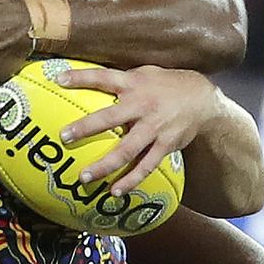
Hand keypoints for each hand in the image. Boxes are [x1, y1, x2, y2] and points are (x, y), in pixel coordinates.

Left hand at [57, 65, 215, 194]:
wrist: (204, 100)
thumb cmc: (165, 84)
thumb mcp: (144, 72)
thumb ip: (121, 78)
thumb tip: (88, 78)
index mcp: (134, 83)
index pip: (103, 77)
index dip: (81, 77)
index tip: (59, 79)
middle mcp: (142, 106)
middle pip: (110, 118)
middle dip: (86, 127)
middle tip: (64, 137)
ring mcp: (154, 128)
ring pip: (127, 150)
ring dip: (105, 165)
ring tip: (84, 177)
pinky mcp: (165, 145)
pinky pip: (146, 166)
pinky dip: (131, 180)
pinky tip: (116, 191)